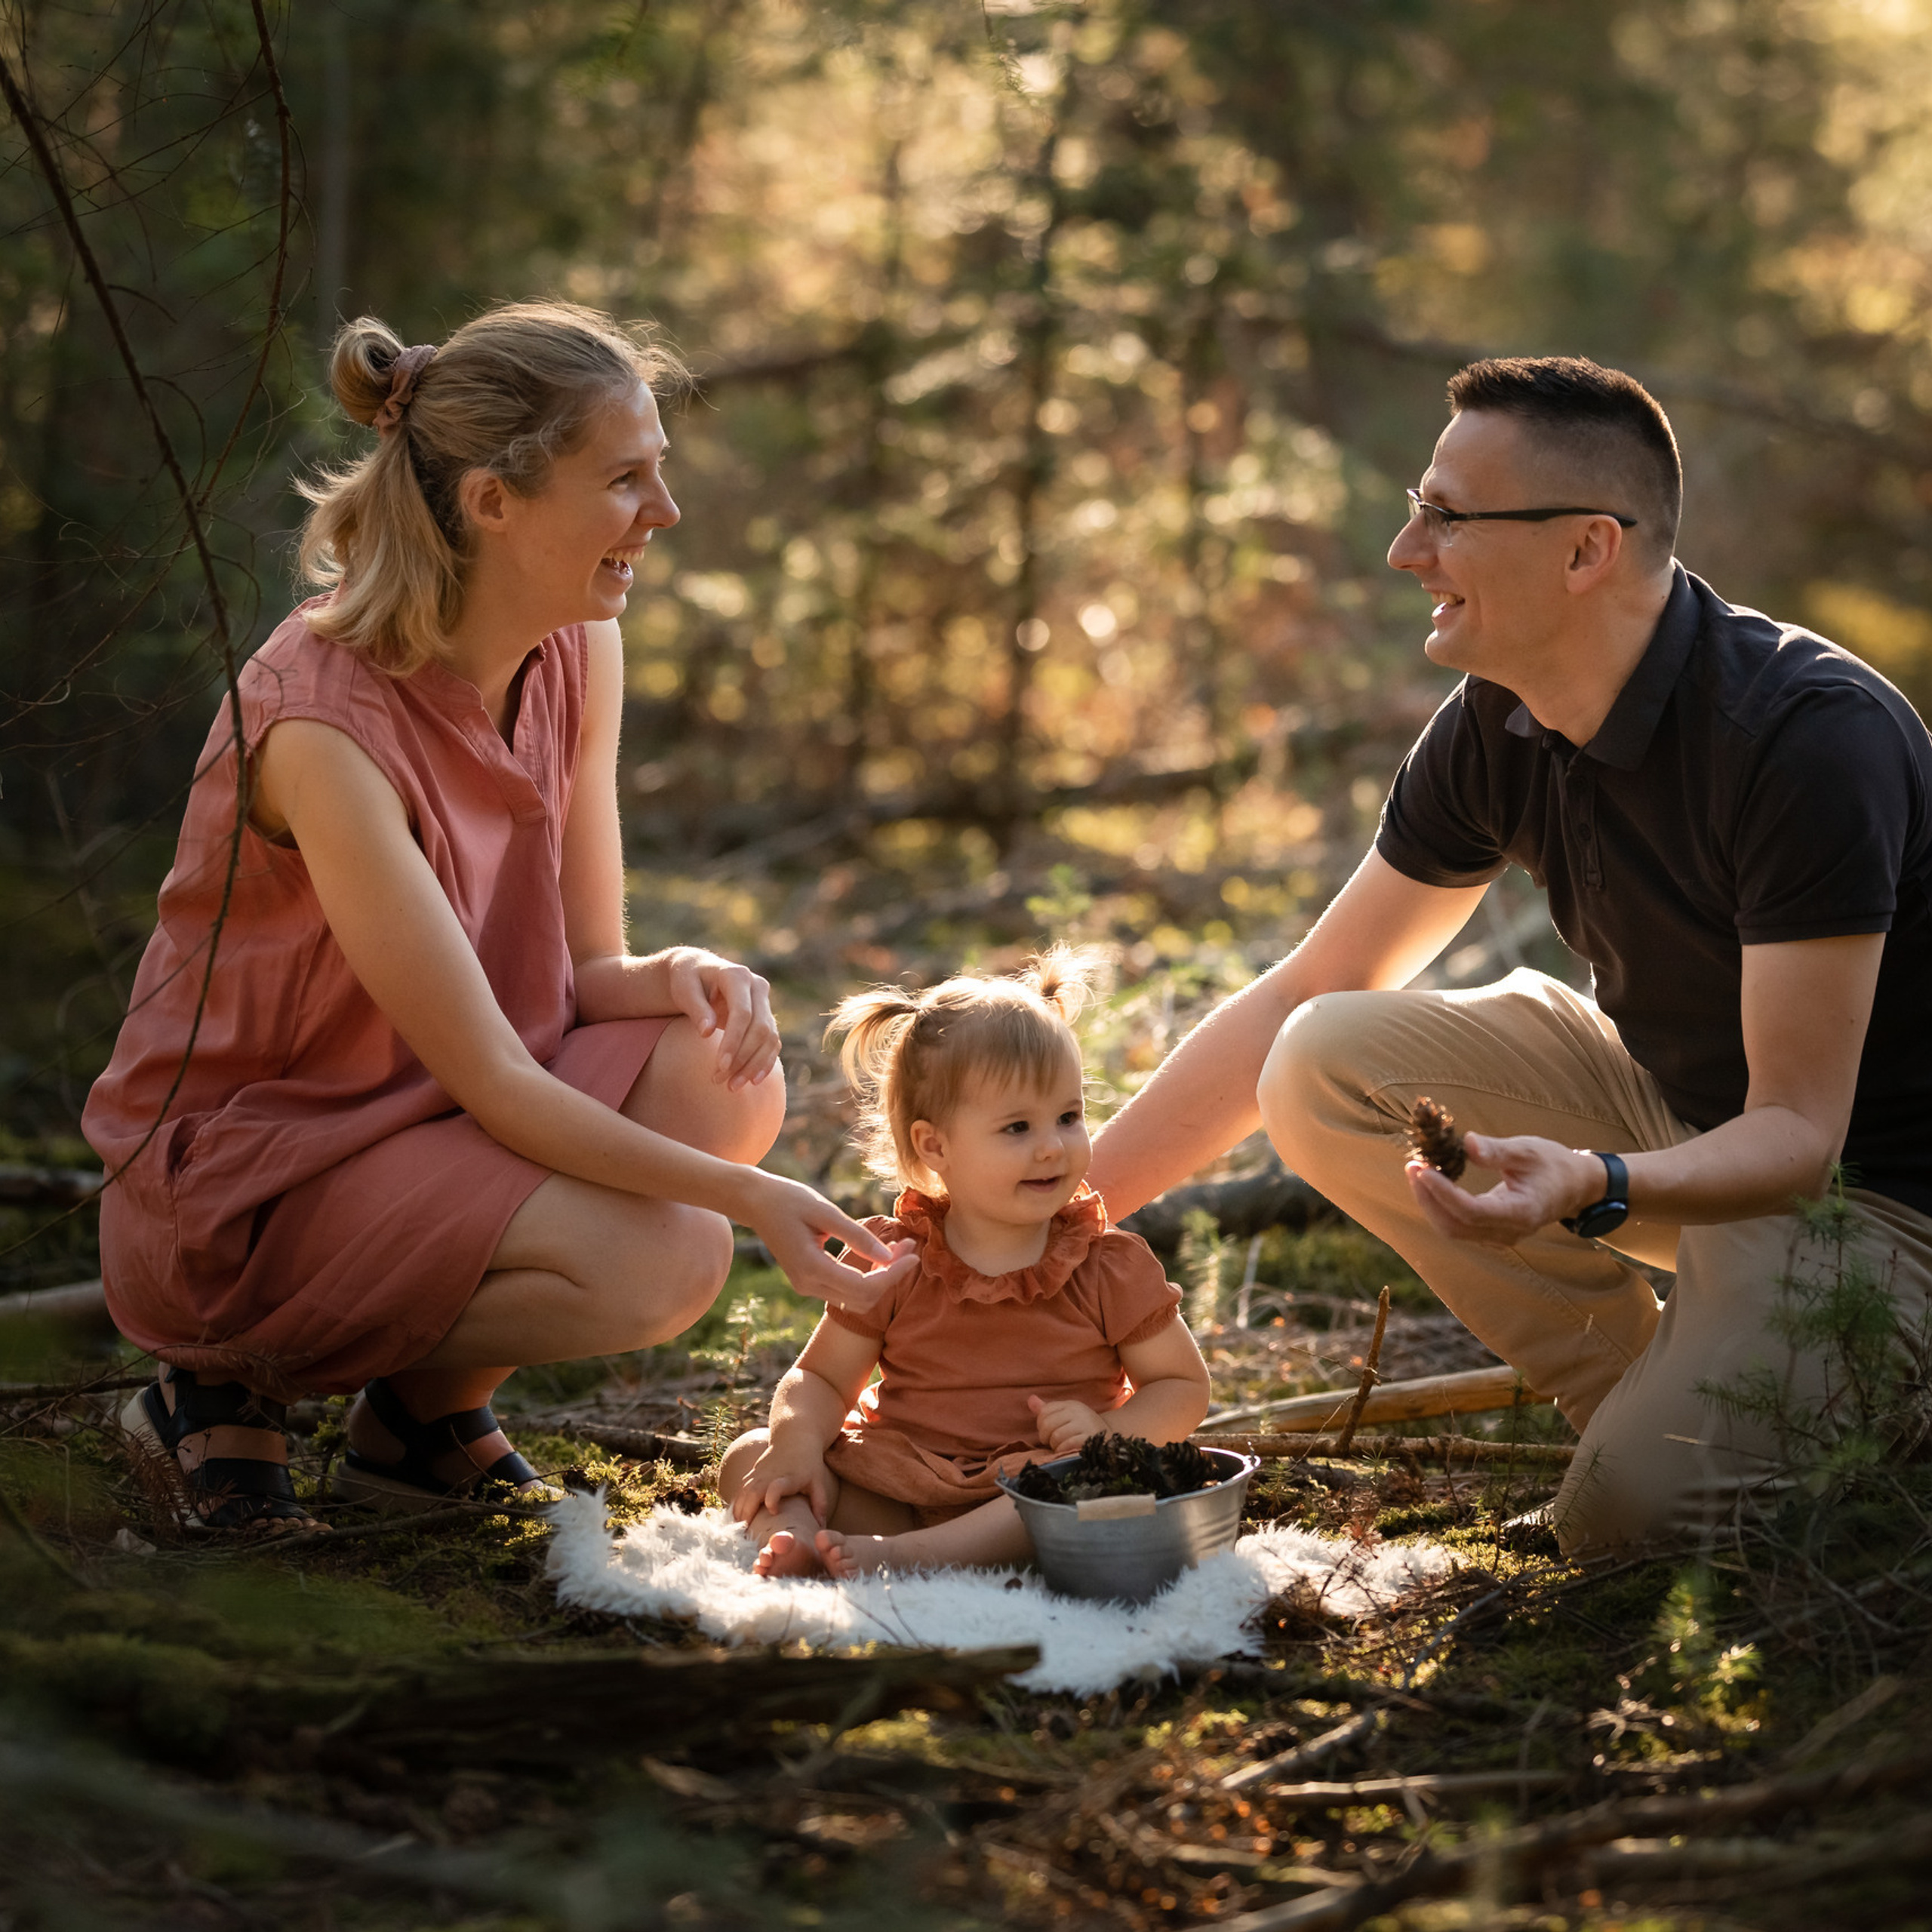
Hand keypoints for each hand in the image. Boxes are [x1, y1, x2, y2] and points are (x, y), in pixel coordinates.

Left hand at [659, 947, 780, 1090]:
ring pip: (769, 1038)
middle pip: (760, 1028)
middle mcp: (757, 987)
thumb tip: (707, 1033)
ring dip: (753, 1065)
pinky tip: (752, 1081)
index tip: (719, 1066)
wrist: (699, 972)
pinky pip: (772, 1042)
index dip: (733, 1041)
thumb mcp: (684, 989)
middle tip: (719, 1080)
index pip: (742, 1013)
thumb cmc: (687, 980)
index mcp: (737, 976)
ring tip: (732, 1086)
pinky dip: (764, 1062)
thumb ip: (696, 1008)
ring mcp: (765, 1002)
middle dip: (742, 1058)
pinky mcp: (766, 1016)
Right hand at [730, 1439, 831, 1528]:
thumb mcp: (818, 1482)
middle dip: (747, 1514)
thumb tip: (821, 1529)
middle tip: (746, 1534)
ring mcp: (759, 1473)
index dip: (772, 1499)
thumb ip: (820, 1505)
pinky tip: (736, 1517)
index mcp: (789, 1478)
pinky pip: (740, 1489)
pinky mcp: (753, 1472)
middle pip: (752, 1493)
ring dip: (739, 1511)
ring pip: (743, 1493)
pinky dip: (737, 1503)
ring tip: (739, 1530)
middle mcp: (770, 1475)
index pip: (777, 1487)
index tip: (773, 1511)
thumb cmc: (809, 1462)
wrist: (794, 1435)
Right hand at [740, 1171, 918, 1308]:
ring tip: (898, 1248)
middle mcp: (808, 1285)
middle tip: (909, 1246)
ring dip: (880, 1278)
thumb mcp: (825, 1211)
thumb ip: (857, 1236)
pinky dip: (866, 1276)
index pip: (864, 1287)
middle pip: (863, 1298)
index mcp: (811, 1268)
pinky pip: (844, 1289)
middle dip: (891, 1276)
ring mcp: (806, 1286)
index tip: (914, 1254)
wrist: (754, 1202)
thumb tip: (889, 1257)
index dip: (894, 1275)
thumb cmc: (788, 1199)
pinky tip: (877, 1253)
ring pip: (855, 1297)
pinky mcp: (808, 1281)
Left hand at [1029, 1394, 1104, 1454]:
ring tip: (1062, 1446)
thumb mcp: (1066, 1416)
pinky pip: (1066, 1445)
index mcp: (1071, 1404)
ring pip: (1056, 1436)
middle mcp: (1078, 1412)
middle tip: (1053, 1441)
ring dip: (1055, 1446)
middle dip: (1046, 1437)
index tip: (1048, 1431)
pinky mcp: (1089, 1439)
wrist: (1110, 1441)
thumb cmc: (1082, 1429)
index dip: (1041, 1424)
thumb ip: (1047, 1410)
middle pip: (1047, 1424)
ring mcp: (1085, 1425)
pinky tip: (1068, 1451)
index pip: (1045, 1411)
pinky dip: (1063, 1451)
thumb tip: (1030, 1399)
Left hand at [1405, 1133, 1610, 1245]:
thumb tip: (1465, 1142)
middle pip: (1455, 1226)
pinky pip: (1459, 1226)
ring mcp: (1501, 1236)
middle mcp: (1510, 1232)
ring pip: (1454, 1230)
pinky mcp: (1493, 1233)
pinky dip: (1441, 1206)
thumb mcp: (1527, 1149)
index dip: (1442, 1192)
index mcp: (1521, 1212)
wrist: (1576, 1186)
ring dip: (1430, 1203)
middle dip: (1428, 1198)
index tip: (1422, 1168)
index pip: (1471, 1211)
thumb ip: (1496, 1150)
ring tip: (1417, 1170)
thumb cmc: (1553, 1164)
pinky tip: (1432, 1182)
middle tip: (1413, 1165)